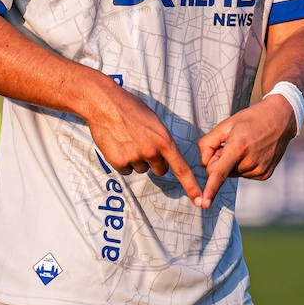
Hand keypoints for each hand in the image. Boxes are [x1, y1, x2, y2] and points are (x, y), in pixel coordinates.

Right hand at [88, 78, 204, 207]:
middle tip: (141, 144)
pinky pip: (125, 170)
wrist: (104, 103)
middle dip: (153, 161)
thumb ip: (162, 140)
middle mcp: (151, 151)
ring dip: (135, 159)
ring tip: (126, 140)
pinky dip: (121, 161)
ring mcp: (135, 157)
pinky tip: (117, 145)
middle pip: (159, 170)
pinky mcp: (119, 161)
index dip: (191, 187)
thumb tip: (164, 156)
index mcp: (164, 140)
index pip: (181, 169)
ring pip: (140, 169)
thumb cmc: (129, 108)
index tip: (199, 201)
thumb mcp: (154, 121)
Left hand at [196, 94, 295, 208]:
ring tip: (244, 146)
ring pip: (232, 174)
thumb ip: (208, 143)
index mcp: (238, 147)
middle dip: (218, 162)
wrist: (280, 120)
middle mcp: (250, 162)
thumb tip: (203, 164)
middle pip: (221, 172)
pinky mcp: (265, 174)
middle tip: (228, 145)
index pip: (219, 172)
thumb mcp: (225, 125)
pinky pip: (243, 174)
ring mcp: (259, 170)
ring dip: (232, 163)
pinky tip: (252, 152)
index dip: (210, 189)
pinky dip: (242, 166)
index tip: (205, 204)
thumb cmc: (249, 120)